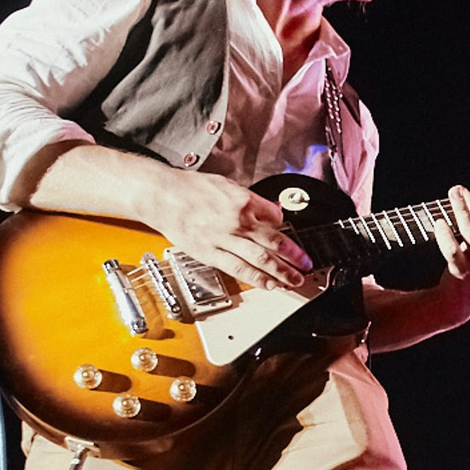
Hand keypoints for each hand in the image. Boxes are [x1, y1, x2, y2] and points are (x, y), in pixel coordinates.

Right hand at [148, 171, 312, 292]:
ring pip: (260, 260)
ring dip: (281, 272)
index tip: (294, 240)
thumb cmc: (191, 188)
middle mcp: (237, 221)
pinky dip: (256, 279)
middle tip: (307, 266)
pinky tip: (268, 284)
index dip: (288, 230)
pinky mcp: (210, 253)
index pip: (276, 218)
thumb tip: (270, 211)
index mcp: (243, 201)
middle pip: (274, 243)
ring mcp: (224, 239)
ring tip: (294, 281)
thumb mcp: (228, 184)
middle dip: (294, 257)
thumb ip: (251, 200)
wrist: (162, 195)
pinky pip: (238, 270)